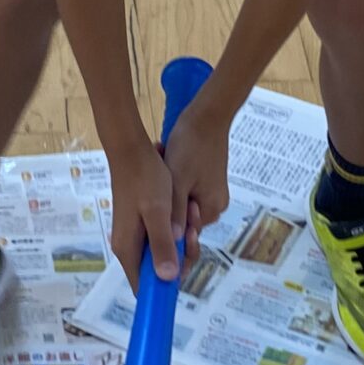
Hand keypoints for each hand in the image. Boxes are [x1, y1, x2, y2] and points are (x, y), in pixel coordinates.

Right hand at [108, 135, 180, 290]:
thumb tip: (167, 278)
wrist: (132, 150)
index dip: (164, 289)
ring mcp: (134, 235)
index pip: (142, 286)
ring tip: (191, 216)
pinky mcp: (141, 223)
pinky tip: (186, 213)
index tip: (184, 273)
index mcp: (127, 248)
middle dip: (180, 258)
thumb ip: (162, 244)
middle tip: (192, 233)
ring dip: (181, 241)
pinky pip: (161, 238)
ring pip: (162, 253)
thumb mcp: (158, 212)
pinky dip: (176, 231)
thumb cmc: (144, 179)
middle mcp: (127, 246)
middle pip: (155, 271)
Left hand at [164, 98, 231, 256]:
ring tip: (158, 171)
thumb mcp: (178, 183)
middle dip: (165, 207)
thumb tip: (171, 248)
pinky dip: (171, 184)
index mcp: (211, 210)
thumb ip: (174, 216)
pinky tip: (164, 165)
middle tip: (153, 185)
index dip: (167, 235)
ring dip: (166, 193)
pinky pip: (184, 193)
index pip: (186, 237)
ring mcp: (210, 194)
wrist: (207, 116)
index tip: (149, 220)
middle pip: (182, 221)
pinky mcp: (205, 182)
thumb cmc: (191, 147)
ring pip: (180, 205)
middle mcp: (214, 206)